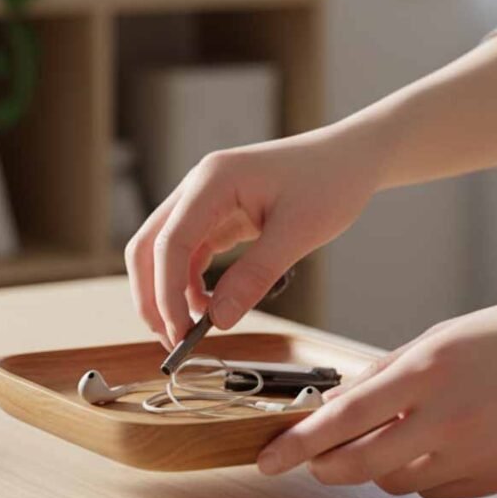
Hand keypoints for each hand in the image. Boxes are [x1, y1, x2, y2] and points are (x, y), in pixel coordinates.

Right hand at [125, 126, 387, 346]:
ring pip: (161, 253)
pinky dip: (188, 284)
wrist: (349, 157)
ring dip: (166, 293)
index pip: (170, 242)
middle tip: (171, 340)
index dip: (166, 292)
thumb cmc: (330, 182)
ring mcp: (202, 201)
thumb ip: (256, 276)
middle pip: (148, 247)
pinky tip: (207, 308)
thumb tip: (219, 320)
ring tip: (189, 331)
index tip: (180, 332)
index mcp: (213, 180)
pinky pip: (186, 255)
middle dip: (152, 296)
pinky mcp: (214, 216)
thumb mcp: (299, 233)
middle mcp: (197, 187)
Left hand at [257, 295, 496, 497]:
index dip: (298, 443)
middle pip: (359, 465)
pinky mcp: (496, 480)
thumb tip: (336, 404)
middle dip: (324, 468)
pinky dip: (421, 473)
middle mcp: (446, 417)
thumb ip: (385, 373)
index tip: (269, 459)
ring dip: (377, 467)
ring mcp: (474, 454)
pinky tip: (440, 445)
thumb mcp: (440, 338)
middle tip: (313, 463)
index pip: (343, 417)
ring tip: (396, 436)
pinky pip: (435, 489)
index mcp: (427, 371)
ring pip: (394, 483)